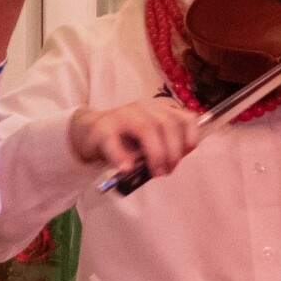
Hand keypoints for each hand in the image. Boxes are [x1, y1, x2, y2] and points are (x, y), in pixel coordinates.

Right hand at [69, 98, 201, 180]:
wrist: (89, 131)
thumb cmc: (125, 139)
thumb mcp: (150, 139)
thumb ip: (165, 145)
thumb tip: (175, 160)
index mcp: (159, 110)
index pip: (184, 116)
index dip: (191, 134)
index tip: (189, 151)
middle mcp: (143, 108)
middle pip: (167, 124)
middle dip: (172, 151)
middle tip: (167, 171)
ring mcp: (122, 115)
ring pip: (146, 128)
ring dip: (155, 153)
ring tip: (155, 172)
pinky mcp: (102, 128)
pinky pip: (113, 141)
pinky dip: (121, 156)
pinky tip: (127, 168)